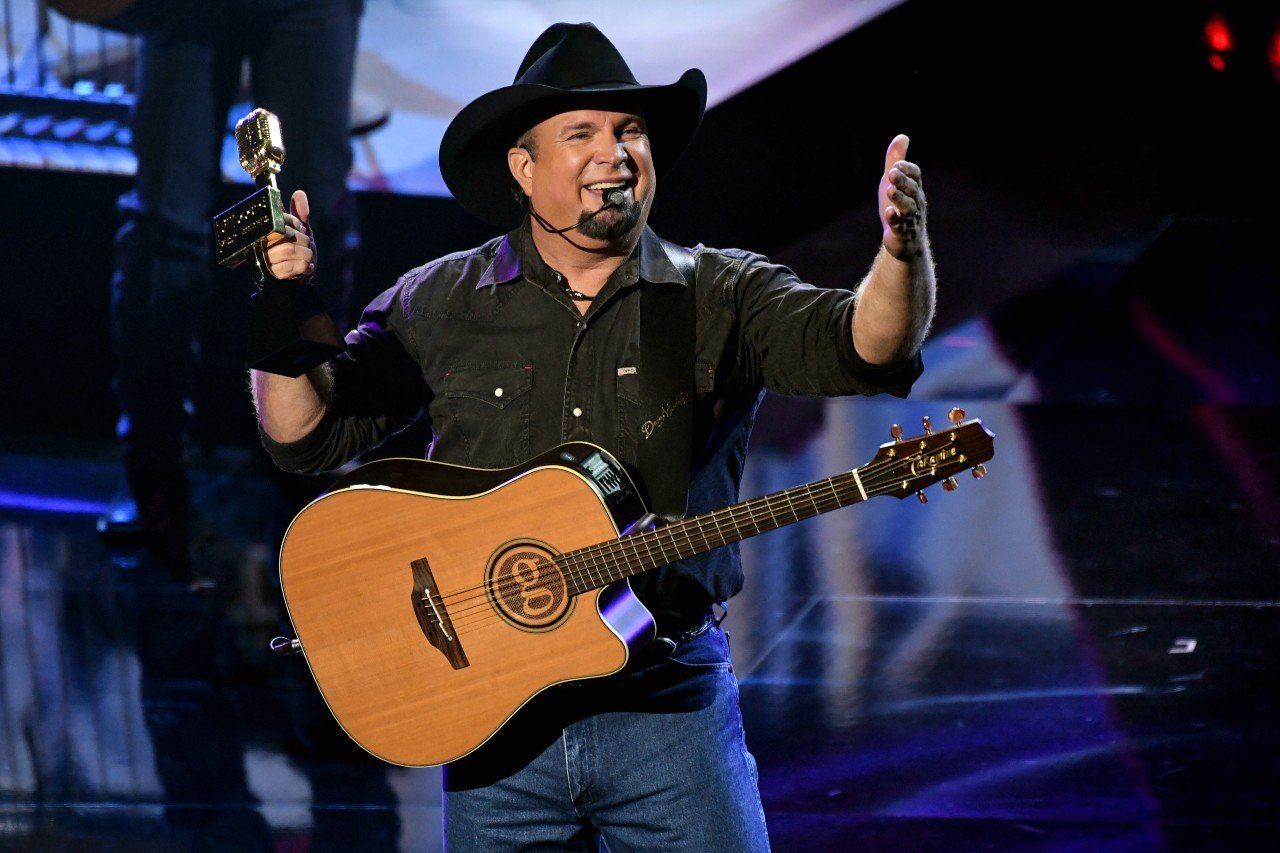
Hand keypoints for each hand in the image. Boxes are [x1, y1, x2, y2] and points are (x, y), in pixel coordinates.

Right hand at [263, 189, 316, 280]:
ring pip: (290, 250)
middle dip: (303, 239)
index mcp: (265, 233)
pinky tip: (306, 267)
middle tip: (308, 245)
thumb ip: (299, 215)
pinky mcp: (274, 276)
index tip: (302, 227)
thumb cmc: (298, 254)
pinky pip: (292, 267)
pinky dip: (305, 266)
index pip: (277, 221)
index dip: (294, 222)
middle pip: (284, 235)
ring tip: (308, 257)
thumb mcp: (301, 233)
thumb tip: (299, 193)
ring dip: (306, 253)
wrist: (298, 282)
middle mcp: (261, 246)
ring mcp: (266, 261)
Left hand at [879, 134, 926, 259]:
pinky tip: (889, 213)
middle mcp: (916, 203)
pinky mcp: (901, 234)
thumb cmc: (899, 209)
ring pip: (908, 208)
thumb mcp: (894, 183)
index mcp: (915, 189)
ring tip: (890, 190)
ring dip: (899, 199)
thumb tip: (902, 136)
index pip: (916, 175)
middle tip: (891, 173)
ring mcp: (910, 219)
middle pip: (912, 190)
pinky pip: (900, 227)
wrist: (904, 243)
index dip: (907, 169)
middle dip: (903, 181)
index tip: (896, 164)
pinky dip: (895, 220)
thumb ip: (896, 161)